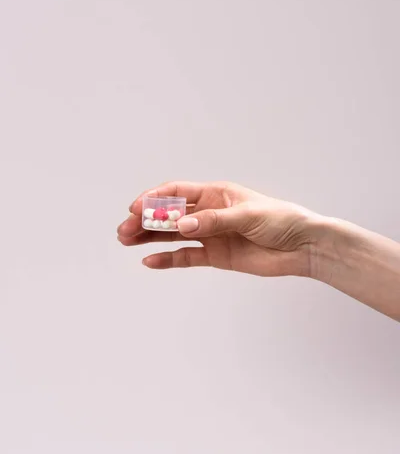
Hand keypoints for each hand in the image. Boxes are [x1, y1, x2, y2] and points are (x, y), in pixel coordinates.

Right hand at [117, 181, 319, 276]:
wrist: (303, 247)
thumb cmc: (281, 221)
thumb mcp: (248, 216)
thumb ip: (214, 221)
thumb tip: (181, 225)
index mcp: (216, 193)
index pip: (177, 192)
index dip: (155, 199)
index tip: (136, 208)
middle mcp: (209, 212)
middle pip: (169, 214)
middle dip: (145, 220)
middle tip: (124, 229)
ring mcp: (211, 235)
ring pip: (173, 235)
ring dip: (150, 237)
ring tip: (126, 241)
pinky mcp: (216, 256)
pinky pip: (186, 257)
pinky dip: (168, 259)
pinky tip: (150, 261)